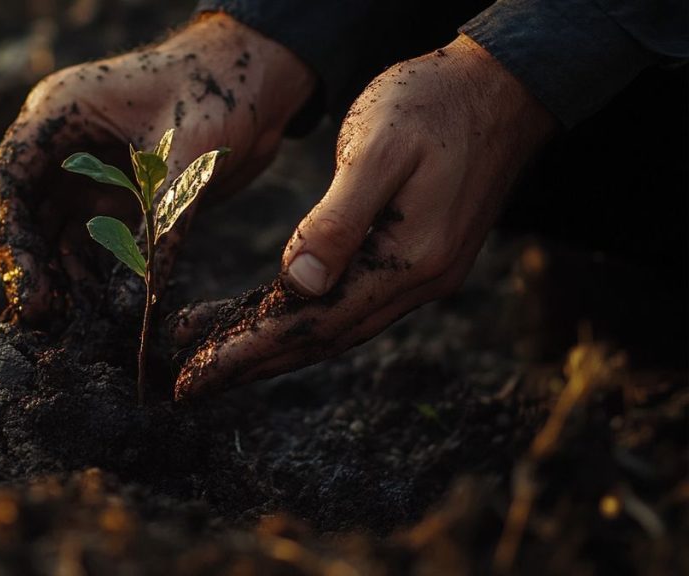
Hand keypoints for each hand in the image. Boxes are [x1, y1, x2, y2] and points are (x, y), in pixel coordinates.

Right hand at [0, 13, 314, 324]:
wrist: (261, 79)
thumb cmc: (221, 90)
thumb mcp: (190, 156)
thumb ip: (163, 225)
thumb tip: (136, 303)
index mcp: (61, 111)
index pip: (10, 177)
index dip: (12, 234)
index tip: (31, 284)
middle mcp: (64, 142)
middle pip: (24, 209)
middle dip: (29, 262)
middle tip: (41, 315)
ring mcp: (88, 169)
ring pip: (52, 229)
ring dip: (56, 273)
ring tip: (65, 319)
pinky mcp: (117, 193)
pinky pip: (90, 238)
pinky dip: (88, 270)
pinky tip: (94, 305)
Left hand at [174, 35, 556, 398]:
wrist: (502, 86)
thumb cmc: (434, 101)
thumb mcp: (378, 146)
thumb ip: (340, 219)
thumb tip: (297, 285)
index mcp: (410, 258)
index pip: (315, 325)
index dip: (251, 352)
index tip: (196, 375)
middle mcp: (421, 281)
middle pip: (322, 339)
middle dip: (253, 362)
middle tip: (191, 383)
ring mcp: (424, 274)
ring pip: (336, 326)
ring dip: (274, 344)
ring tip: (211, 349)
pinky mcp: (418, 258)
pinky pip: (352, 302)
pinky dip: (305, 316)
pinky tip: (270, 312)